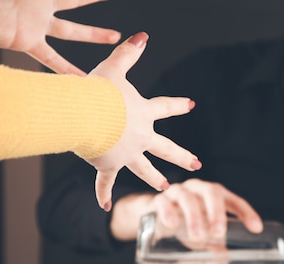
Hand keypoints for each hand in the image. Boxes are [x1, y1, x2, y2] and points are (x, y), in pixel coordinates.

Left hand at [0, 0, 120, 74]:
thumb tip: (57, 12)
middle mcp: (39, 6)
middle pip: (74, 3)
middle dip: (93, 3)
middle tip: (115, 22)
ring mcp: (35, 24)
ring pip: (71, 30)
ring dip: (93, 34)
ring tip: (115, 37)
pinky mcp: (26, 41)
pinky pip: (52, 58)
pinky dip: (68, 69)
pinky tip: (84, 79)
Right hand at [85, 32, 201, 211]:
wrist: (86, 116)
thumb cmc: (99, 92)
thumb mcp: (114, 69)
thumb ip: (128, 54)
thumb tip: (143, 36)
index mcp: (144, 114)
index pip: (166, 107)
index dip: (178, 105)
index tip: (191, 104)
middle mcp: (140, 137)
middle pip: (166, 148)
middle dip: (182, 156)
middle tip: (197, 164)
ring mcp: (126, 153)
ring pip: (145, 169)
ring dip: (155, 178)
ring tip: (166, 187)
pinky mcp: (108, 164)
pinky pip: (107, 182)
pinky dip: (104, 194)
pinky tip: (106, 208)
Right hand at [112, 179, 262, 263]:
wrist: (153, 215)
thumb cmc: (185, 224)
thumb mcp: (202, 239)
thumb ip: (214, 254)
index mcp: (216, 198)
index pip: (235, 202)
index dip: (246, 213)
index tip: (256, 229)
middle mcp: (199, 190)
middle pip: (212, 193)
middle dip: (217, 213)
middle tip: (218, 234)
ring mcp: (179, 193)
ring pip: (188, 199)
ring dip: (194, 217)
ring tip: (198, 238)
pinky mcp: (159, 200)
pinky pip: (163, 202)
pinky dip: (168, 212)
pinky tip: (171, 225)